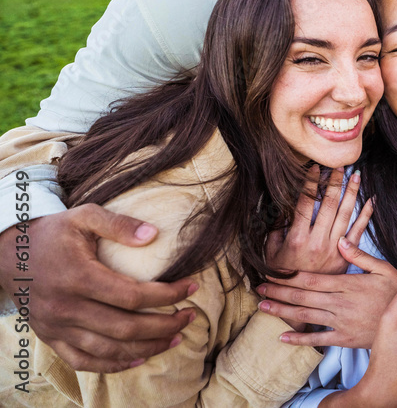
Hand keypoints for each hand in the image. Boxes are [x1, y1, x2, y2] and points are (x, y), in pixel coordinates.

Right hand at [0, 205, 196, 371]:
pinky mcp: (50, 337)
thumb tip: (153, 234)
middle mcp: (67, 307)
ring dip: (146, 348)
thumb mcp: (83, 216)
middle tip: (190, 317)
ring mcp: (57, 327)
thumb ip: (118, 224)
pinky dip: (112, 365)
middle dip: (164, 326)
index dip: (167, 295)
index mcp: (79, 277)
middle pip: (125, 328)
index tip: (192, 287)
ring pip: (108, 349)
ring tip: (174, 338)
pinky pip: (83, 361)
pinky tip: (137, 358)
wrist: (10, 254)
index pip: (133, 295)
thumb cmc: (53, 233)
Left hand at [258, 236, 396, 347]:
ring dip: (282, 311)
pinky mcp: (344, 338)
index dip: (289, 277)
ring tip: (263, 307)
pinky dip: (299, 339)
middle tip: (259, 288)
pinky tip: (282, 337)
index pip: (312, 279)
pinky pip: (318, 340)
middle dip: (279, 292)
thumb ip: (360, 255)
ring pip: (306, 316)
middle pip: (303, 297)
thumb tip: (341, 239)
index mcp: (348, 284)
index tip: (272, 272)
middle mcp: (341, 303)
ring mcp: (341, 322)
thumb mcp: (383, 268)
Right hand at [266, 168, 372, 276]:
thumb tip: (281, 205)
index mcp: (297, 238)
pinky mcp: (345, 256)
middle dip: (334, 182)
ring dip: (351, 192)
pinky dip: (366, 214)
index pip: (305, 203)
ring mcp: (334, 248)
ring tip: (356, 175)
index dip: (310, 183)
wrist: (299, 301)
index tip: (314, 168)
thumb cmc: (281, 275)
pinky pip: (358, 231)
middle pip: (329, 204)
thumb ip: (276, 228)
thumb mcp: (271, 251)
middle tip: (339, 165)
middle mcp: (317, 241)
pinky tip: (371, 200)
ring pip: (345, 214)